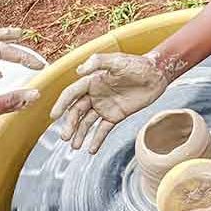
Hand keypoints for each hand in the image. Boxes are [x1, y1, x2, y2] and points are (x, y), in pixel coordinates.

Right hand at [50, 52, 173, 152]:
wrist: (156, 75)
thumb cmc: (137, 64)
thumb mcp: (117, 61)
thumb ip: (98, 62)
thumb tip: (79, 70)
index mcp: (92, 81)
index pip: (72, 94)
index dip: (62, 104)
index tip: (54, 115)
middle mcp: (95, 95)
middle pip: (77, 111)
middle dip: (70, 124)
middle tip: (65, 137)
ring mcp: (104, 106)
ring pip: (87, 122)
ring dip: (80, 134)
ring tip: (75, 146)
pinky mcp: (116, 116)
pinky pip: (103, 129)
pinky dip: (97, 140)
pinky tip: (91, 150)